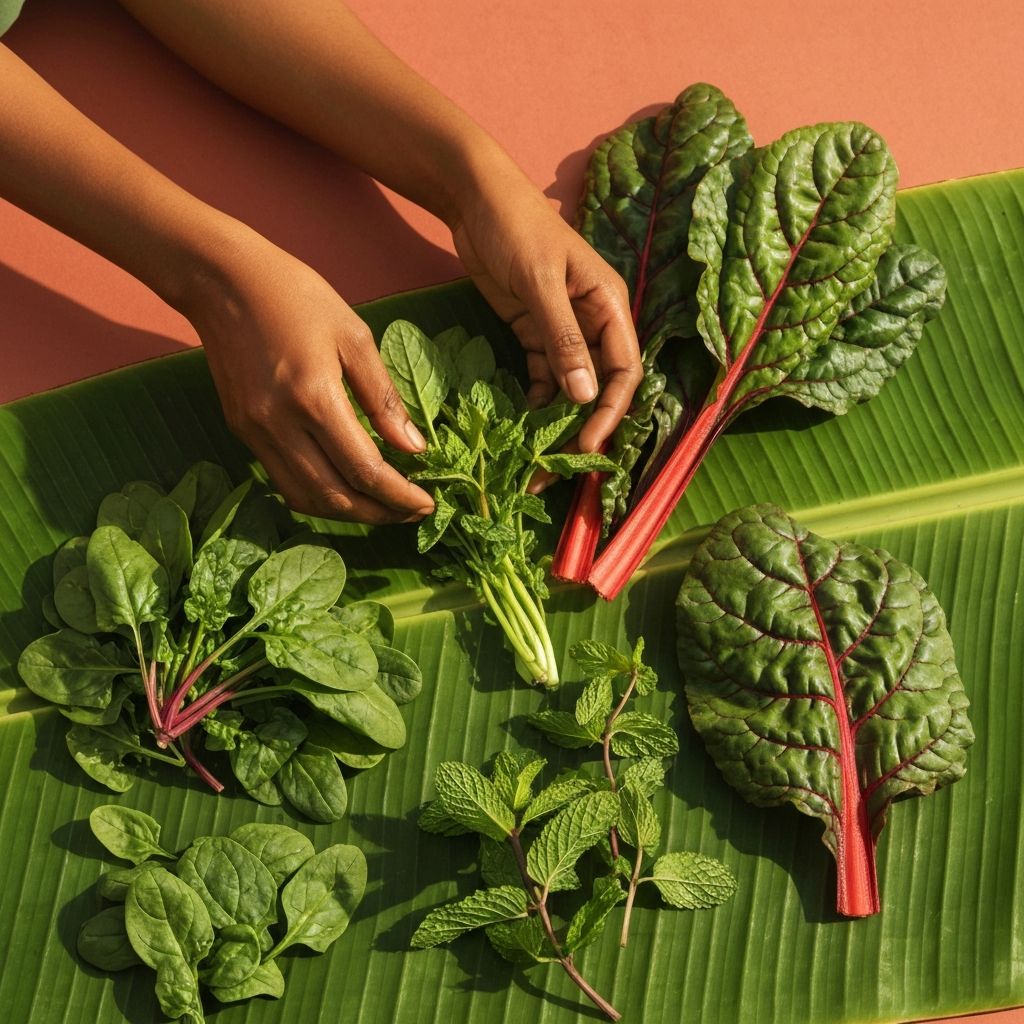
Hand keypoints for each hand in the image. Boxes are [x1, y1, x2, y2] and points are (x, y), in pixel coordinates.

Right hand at [183, 232, 434, 523]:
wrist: (222, 280)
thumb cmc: (296, 296)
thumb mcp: (354, 336)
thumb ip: (384, 398)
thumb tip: (415, 448)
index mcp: (314, 398)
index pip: (364, 470)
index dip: (399, 496)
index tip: (427, 504)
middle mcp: (280, 425)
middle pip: (335, 496)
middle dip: (378, 514)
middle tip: (412, 514)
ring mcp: (255, 433)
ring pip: (306, 498)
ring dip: (348, 513)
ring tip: (383, 508)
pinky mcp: (242, 431)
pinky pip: (284, 481)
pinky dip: (319, 496)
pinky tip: (346, 488)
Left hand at [449, 161, 641, 452]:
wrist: (475, 198)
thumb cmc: (516, 227)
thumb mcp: (540, 281)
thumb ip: (563, 337)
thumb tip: (585, 396)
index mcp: (610, 305)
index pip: (624, 370)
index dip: (610, 412)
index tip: (586, 446)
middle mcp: (594, 321)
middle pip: (599, 386)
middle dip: (583, 428)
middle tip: (558, 468)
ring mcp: (564, 329)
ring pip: (571, 388)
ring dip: (558, 423)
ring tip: (537, 460)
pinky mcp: (534, 332)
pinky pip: (544, 377)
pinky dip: (537, 403)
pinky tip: (522, 428)